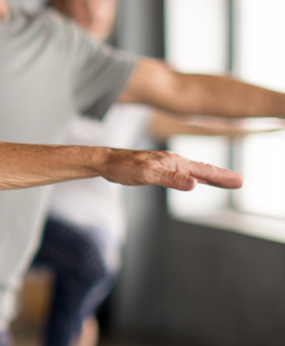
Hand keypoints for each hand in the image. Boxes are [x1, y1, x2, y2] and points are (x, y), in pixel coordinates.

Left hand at [102, 148, 241, 191]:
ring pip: (193, 172)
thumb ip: (171, 178)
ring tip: (224, 181)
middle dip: (221, 176)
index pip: (204, 170)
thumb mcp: (148, 174)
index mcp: (175, 162)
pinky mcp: (158, 169)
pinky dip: (194, 177)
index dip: (222, 176)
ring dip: (210, 177)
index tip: (239, 181)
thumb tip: (194, 184)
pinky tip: (194, 181)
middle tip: (240, 181)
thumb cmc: (123, 167)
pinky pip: (182, 174)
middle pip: (203, 170)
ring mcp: (166, 165)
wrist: (105, 162)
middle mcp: (173, 161)